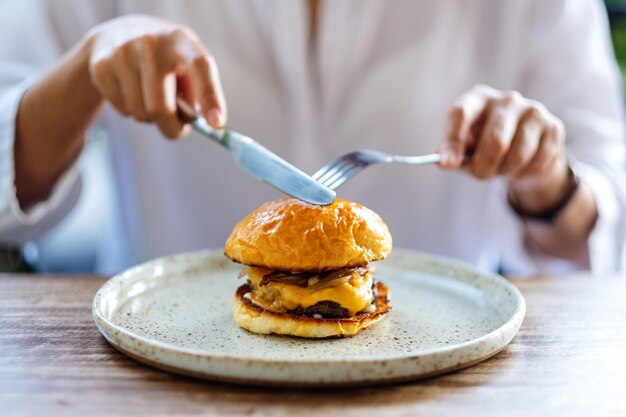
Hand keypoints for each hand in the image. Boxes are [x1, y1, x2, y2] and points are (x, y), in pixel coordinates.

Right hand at [86, 15, 226, 137]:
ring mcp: (123, 52)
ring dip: (149, 117)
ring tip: (149, 97)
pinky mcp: (102, 65)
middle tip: (176, 129)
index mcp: (181, 41)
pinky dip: (129, 110)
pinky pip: (121, 109)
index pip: (200, 68)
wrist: (119, 34)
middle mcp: (151, 43)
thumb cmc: (165, 61)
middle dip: (171, 128)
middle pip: (161, 107)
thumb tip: (191, 121)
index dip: (210, 97)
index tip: (216, 123)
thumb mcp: (185, 67)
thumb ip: (194, 93)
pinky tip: (130, 90)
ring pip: (140, 113)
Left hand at [440, 84, 568, 212]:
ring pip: (517, 156)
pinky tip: (522, 167)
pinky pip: (537, 163)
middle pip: (494, 141)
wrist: (525, 151)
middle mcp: (506, 99)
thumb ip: (451, 154)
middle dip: (484, 167)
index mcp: (477, 99)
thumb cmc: (484, 148)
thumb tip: (443, 161)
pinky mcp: (553, 127)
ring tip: (503, 169)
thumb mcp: (463, 150)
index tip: (448, 164)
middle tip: (481, 176)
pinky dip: (525, 174)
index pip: (460, 113)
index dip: (453, 141)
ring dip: (506, 172)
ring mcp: (533, 110)